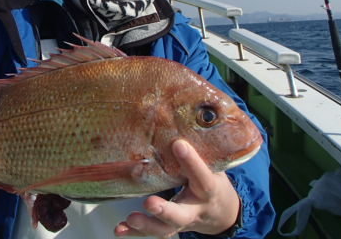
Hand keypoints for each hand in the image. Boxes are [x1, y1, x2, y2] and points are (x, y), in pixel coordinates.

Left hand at [114, 139, 239, 237]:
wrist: (221, 210)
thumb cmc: (211, 178)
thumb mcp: (212, 164)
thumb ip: (199, 148)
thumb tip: (185, 113)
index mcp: (209, 189)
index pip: (202, 176)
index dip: (192, 161)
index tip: (178, 145)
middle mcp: (196, 208)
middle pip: (181, 214)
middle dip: (165, 210)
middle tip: (150, 203)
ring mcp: (182, 221)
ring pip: (165, 229)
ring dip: (147, 225)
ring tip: (131, 218)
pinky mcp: (168, 227)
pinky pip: (152, 233)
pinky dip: (134, 232)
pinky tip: (119, 228)